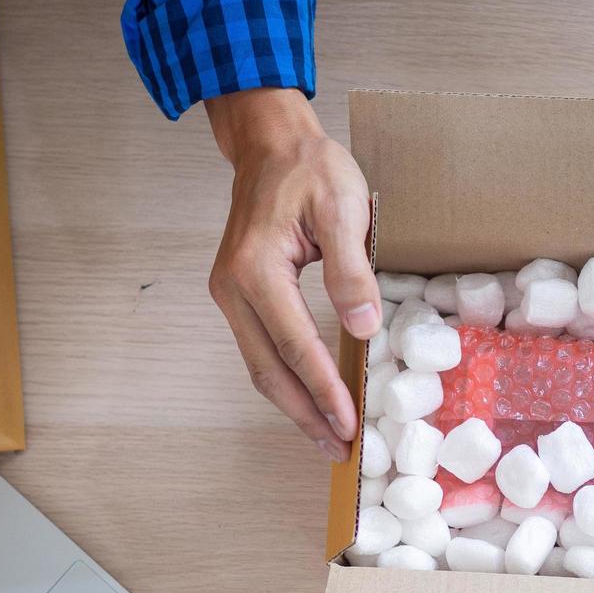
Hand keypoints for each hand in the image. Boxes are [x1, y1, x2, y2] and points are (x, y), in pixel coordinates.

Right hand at [204, 88, 378, 461]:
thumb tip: (364, 329)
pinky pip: (261, 348)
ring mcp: (229, 293)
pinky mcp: (238, 294)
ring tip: (326, 437)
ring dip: (293, 405)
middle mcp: (232, 287)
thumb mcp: (344, 208)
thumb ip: (352, 272)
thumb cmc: (310, 168)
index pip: (295, 344)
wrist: (270, 142)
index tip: (348, 423)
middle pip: (268, 370)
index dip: (324, 388)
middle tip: (338, 450)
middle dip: (304, 415)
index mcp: (257, 268)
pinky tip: (311, 399)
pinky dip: (286, 379)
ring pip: (260, 365)